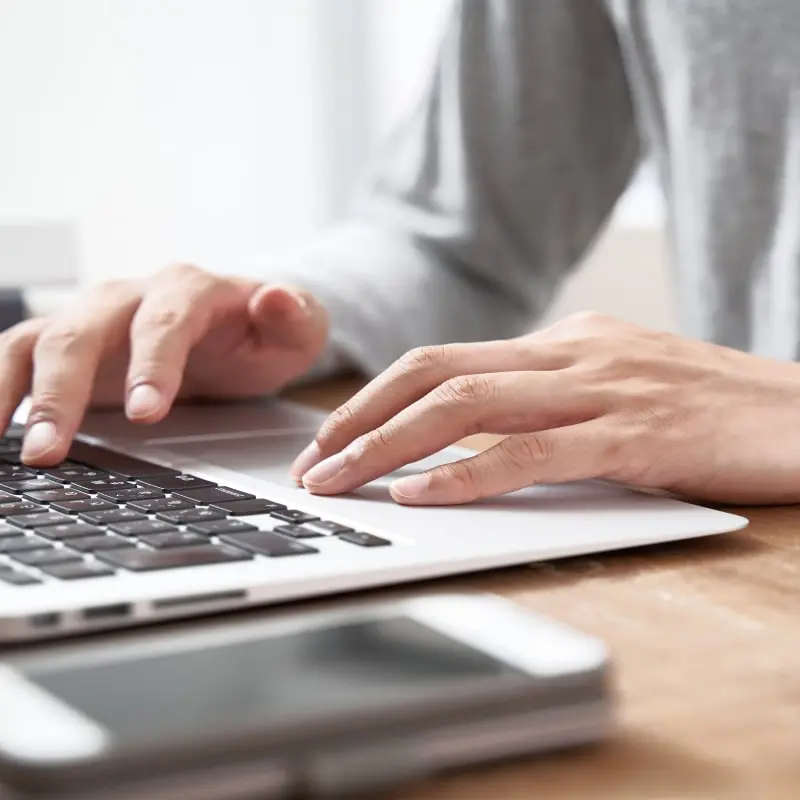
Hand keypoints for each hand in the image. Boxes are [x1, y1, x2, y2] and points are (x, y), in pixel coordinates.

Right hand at [2, 264, 328, 465]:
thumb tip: (276, 298)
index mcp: (189, 290)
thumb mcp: (297, 329)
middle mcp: (129, 297)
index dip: (152, 364)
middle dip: (62, 390)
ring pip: (34, 341)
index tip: (147, 414)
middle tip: (50, 451)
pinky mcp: (66, 345)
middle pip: (82, 331)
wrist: (233, 324)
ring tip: (3, 445)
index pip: (164, 321)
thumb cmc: (262, 332)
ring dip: (9, 392)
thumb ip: (295, 317)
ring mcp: (91, 319)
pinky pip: (13, 358)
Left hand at [291, 312, 799, 505]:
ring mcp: (599, 389)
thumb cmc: (710, 410)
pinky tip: (421, 495)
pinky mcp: (632, 435)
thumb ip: (549, 401)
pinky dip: (465, 474)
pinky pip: (529, 452)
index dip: (376, 397)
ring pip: (466, 407)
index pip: (443, 360)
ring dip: (390, 446)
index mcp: (562, 342)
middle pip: (435, 374)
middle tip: (314, 462)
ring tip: (340, 481)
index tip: (333, 436)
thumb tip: (478, 433)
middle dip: (361, 419)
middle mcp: (570, 354)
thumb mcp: (615, 389)